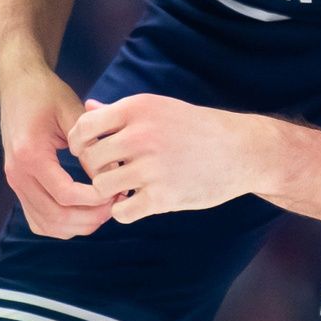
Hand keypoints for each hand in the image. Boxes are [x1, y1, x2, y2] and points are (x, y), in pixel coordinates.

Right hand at [0, 68, 114, 238]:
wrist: (18, 85)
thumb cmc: (47, 93)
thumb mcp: (72, 111)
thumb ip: (91, 145)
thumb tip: (113, 175)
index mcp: (30, 154)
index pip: (66, 195)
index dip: (96, 199)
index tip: (119, 189)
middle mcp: (17, 174)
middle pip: (56, 217)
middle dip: (91, 217)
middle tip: (117, 202)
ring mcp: (15, 183)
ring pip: (48, 225)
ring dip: (78, 225)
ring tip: (105, 208)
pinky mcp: (18, 186)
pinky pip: (39, 220)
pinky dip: (63, 225)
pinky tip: (85, 211)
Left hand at [67, 94, 255, 224]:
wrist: (240, 150)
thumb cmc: (194, 128)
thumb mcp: (158, 109)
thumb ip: (120, 111)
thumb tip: (88, 108)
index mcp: (137, 109)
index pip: (84, 127)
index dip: (79, 144)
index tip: (88, 152)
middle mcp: (141, 135)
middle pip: (90, 160)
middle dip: (95, 171)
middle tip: (110, 174)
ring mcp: (152, 167)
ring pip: (100, 187)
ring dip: (108, 192)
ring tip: (123, 189)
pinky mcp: (164, 197)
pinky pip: (121, 212)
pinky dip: (123, 212)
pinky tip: (136, 203)